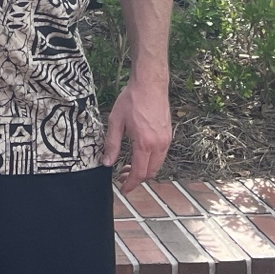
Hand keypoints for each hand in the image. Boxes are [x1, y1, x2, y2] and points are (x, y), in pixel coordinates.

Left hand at [102, 74, 172, 191]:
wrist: (150, 84)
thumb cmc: (132, 100)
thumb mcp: (115, 121)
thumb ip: (111, 144)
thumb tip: (107, 162)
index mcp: (145, 143)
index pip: (140, 172)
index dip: (131, 184)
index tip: (123, 189)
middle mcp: (159, 144)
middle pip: (150, 172)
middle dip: (137, 178)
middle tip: (122, 177)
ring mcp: (166, 140)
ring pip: (157, 164)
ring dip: (144, 170)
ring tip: (128, 166)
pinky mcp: (168, 135)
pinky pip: (161, 155)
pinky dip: (150, 160)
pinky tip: (139, 155)